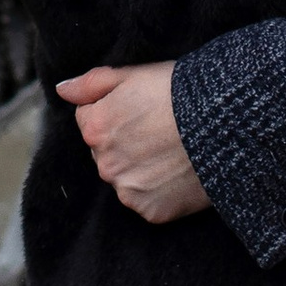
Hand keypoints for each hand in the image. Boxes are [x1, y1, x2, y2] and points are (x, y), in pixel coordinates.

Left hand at [56, 61, 209, 223]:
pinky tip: (179, 171)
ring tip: (173, 151)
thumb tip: (63, 90)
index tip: (143, 110)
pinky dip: (161, 190)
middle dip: (126, 143)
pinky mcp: (151, 211)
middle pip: (107, 153)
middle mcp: (104, 164)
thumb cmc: (179, 93)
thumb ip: (92, 83)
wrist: (223, 124)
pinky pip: (148, 201)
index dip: (118, 113)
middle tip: (160, 130)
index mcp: (94, 128)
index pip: (91, 122)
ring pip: (127, 178)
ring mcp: (128, 191)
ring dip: (142, 168)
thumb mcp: (133, 74)